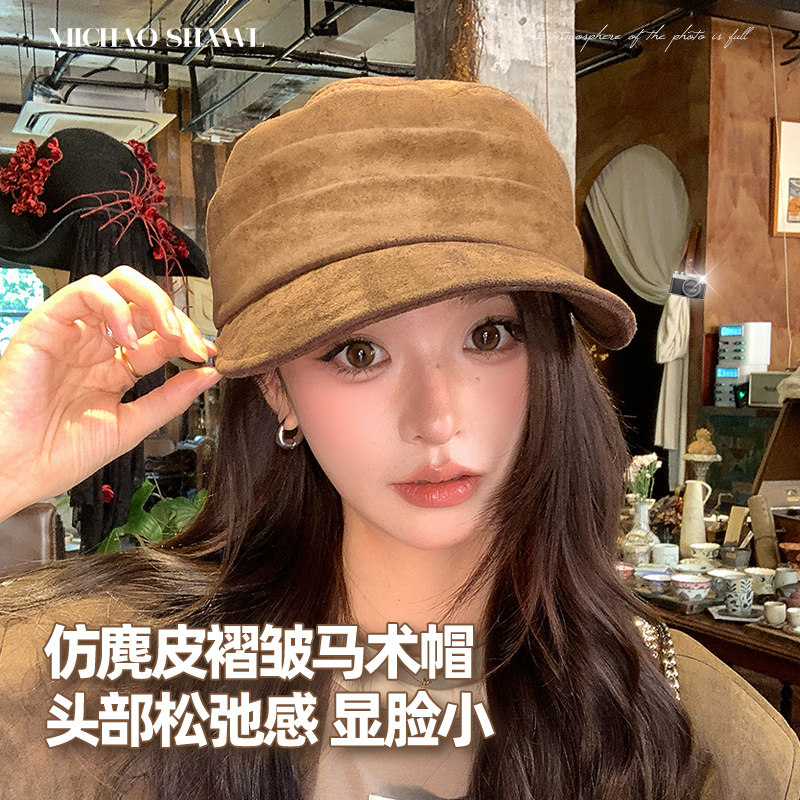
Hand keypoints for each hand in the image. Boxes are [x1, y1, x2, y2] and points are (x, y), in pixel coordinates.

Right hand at [0, 265, 221, 519]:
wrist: (15, 470)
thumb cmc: (62, 455)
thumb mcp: (130, 426)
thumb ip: (170, 399)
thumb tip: (212, 374)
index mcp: (117, 367)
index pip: (162, 337)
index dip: (189, 339)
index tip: (210, 355)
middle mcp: (97, 344)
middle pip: (145, 305)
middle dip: (177, 317)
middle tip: (194, 344)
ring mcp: (74, 332)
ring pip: (118, 285)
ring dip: (153, 302)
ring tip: (169, 334)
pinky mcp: (47, 324)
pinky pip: (85, 291)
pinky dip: (116, 305)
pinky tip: (128, 337)